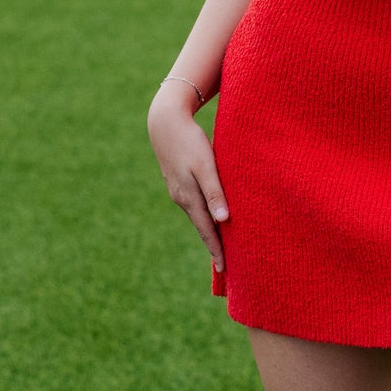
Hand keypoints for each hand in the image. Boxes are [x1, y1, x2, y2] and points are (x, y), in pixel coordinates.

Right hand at [147, 90, 229, 267]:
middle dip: (213, 245)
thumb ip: (214, 193)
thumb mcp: (205, 166)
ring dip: (209, 230)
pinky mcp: (179, 181)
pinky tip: (211, 216)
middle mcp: (182, 198)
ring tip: (221, 244)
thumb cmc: (190, 142)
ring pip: (198, 215)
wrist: (165, 122)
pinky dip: (204, 214)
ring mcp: (178, 190)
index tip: (224, 269)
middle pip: (202, 227)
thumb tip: (223, 221)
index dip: (216, 250)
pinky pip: (195, 204)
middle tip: (225, 265)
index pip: (207, 230)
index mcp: (189, 198)